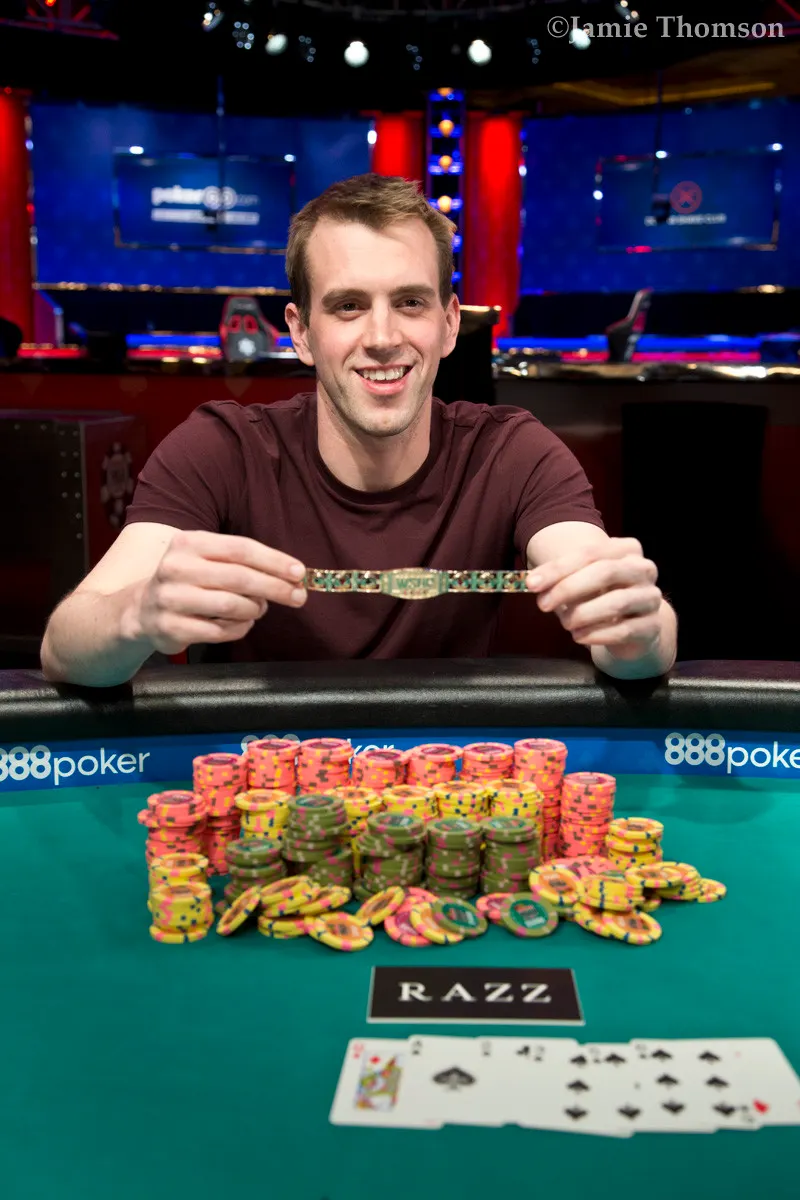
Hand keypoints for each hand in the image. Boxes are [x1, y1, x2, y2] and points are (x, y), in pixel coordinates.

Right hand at [128, 530, 306, 654]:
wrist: (141, 608)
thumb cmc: (188, 581)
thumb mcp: (208, 560)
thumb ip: (244, 564)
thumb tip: (292, 576)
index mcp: (189, 543)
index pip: (241, 549)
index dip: (274, 561)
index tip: (299, 572)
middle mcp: (176, 567)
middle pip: (240, 577)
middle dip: (276, 588)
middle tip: (298, 597)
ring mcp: (170, 598)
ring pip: (232, 606)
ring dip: (254, 610)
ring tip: (258, 610)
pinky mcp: (170, 627)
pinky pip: (220, 631)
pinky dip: (239, 629)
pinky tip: (240, 624)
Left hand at [526, 537, 662, 657]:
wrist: (635, 626)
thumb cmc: (603, 596)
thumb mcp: (583, 581)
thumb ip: (562, 579)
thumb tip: (534, 584)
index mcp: (626, 549)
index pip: (590, 552)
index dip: (558, 568)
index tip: (531, 583)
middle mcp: (643, 569)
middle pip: (605, 572)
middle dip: (568, 588)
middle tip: (543, 604)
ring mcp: (651, 598)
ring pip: (616, 602)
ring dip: (582, 614)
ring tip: (565, 624)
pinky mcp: (652, 627)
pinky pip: (623, 630)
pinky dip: (596, 634)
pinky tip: (580, 636)